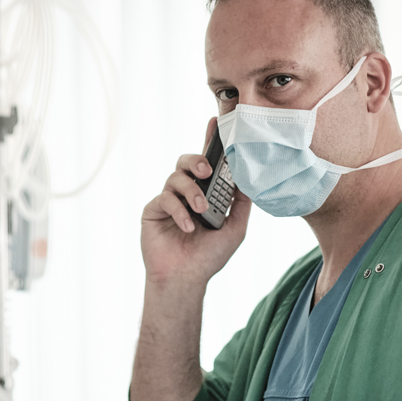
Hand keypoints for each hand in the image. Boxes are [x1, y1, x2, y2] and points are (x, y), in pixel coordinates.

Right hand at [140, 117, 251, 290]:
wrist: (186, 279)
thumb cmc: (209, 256)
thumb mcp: (235, 227)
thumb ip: (241, 202)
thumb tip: (248, 177)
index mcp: (205, 193)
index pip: (208, 162)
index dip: (210, 141)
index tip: (215, 121)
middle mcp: (185, 193)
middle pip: (186, 162)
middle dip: (197, 160)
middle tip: (207, 170)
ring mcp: (168, 201)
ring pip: (175, 178)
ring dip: (191, 192)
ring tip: (201, 210)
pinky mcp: (153, 211)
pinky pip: (164, 199)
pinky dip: (179, 211)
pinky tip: (188, 227)